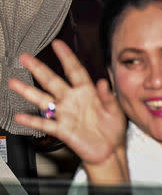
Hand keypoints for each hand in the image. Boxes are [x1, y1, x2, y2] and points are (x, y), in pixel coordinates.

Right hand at [8, 40, 126, 168]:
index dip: (67, 57)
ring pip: (44, 100)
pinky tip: (21, 116)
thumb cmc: (113, 129)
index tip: (58, 44)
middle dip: (39, 69)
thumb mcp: (116, 110)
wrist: (109, 150)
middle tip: (25, 57)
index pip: (75, 70)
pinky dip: (32, 121)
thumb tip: (103, 82)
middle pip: (53, 81)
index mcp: (87, 92)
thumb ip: (108, 97)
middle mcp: (73, 100)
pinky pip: (45, 124)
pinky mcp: (62, 130)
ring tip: (14, 82)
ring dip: (28, 91)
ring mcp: (65, 114)